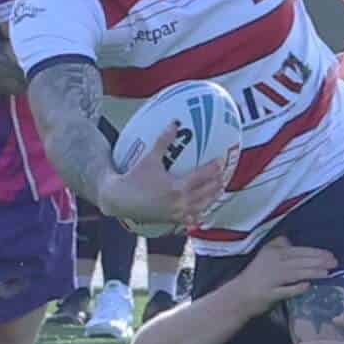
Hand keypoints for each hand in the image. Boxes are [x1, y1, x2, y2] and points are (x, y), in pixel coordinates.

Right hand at [99, 120, 226, 229]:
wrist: (119, 200)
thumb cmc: (134, 178)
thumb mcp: (150, 158)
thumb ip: (163, 141)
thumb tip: (174, 123)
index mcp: (177, 187)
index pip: (202, 176)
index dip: (214, 168)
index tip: (221, 161)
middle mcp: (180, 202)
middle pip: (206, 192)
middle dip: (217, 183)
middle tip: (225, 175)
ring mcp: (176, 213)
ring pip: (201, 207)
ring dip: (212, 198)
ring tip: (219, 191)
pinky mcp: (171, 220)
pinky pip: (190, 218)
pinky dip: (199, 214)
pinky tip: (203, 211)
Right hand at [228, 239, 336, 311]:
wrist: (237, 297)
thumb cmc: (256, 277)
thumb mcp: (266, 256)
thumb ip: (279, 247)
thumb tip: (292, 241)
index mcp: (273, 252)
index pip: (298, 251)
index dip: (316, 252)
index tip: (331, 255)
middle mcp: (272, 263)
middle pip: (299, 261)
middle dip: (319, 261)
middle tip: (335, 263)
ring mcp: (270, 279)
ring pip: (295, 273)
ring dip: (312, 273)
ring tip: (327, 273)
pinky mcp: (268, 294)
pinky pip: (284, 290)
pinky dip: (296, 288)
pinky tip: (307, 286)